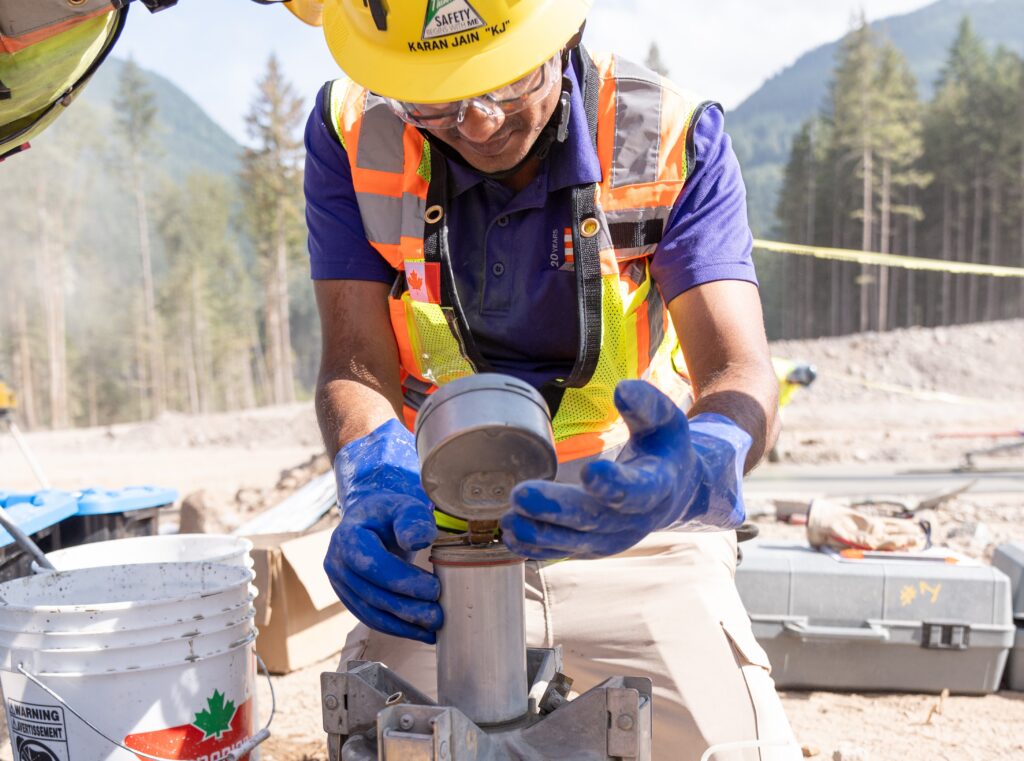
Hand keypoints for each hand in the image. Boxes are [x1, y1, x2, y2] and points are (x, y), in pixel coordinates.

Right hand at [324, 419, 441, 642]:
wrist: (372, 519)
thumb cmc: (392, 512)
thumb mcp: (405, 506)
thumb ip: (413, 519)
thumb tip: (417, 540)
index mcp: (347, 536)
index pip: (372, 564)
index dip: (402, 580)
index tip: (434, 589)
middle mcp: (335, 562)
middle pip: (372, 593)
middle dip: (407, 608)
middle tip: (439, 616)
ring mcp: (339, 583)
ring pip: (371, 611)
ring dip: (403, 624)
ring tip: (434, 627)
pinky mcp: (349, 598)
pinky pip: (371, 618)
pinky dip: (397, 629)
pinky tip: (421, 633)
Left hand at [500, 380, 751, 559]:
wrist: (674, 493)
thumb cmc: (662, 449)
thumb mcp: (666, 422)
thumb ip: (647, 405)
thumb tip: (622, 389)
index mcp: (658, 485)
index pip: (639, 489)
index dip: (616, 484)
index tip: (590, 470)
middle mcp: (635, 519)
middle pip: (595, 519)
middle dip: (557, 510)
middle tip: (521, 495)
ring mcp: (613, 538)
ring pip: (576, 542)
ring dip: (540, 533)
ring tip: (508, 520)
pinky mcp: (593, 546)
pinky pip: (564, 551)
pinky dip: (537, 547)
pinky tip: (511, 536)